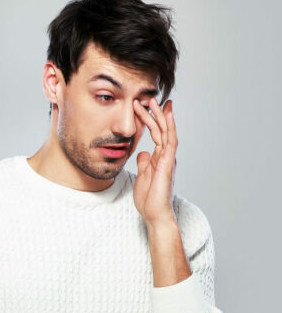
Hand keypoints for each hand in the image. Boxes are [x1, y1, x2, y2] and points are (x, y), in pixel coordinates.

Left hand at [132, 97, 177, 228]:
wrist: (154, 214)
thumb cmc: (149, 198)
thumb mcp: (142, 176)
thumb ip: (144, 163)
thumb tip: (142, 152)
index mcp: (158, 158)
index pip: (155, 134)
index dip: (151, 120)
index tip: (146, 107)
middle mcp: (165, 156)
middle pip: (160, 130)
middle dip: (154, 114)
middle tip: (148, 98)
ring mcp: (168, 159)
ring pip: (166, 132)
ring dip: (160, 116)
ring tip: (154, 101)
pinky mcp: (168, 163)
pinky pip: (170, 142)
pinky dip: (169, 127)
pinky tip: (167, 115)